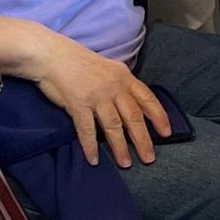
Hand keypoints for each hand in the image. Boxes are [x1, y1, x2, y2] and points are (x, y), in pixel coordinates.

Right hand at [26, 32, 170, 167]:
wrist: (53, 55)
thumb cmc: (79, 63)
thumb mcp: (109, 69)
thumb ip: (121, 85)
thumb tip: (133, 103)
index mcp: (124, 77)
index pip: (147, 98)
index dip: (159, 116)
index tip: (167, 132)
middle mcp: (114, 87)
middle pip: (133, 116)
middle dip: (143, 139)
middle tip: (149, 158)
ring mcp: (96, 96)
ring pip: (113, 126)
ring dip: (120, 147)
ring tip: (125, 164)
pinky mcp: (78, 104)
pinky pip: (86, 130)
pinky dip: (90, 146)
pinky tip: (93, 159)